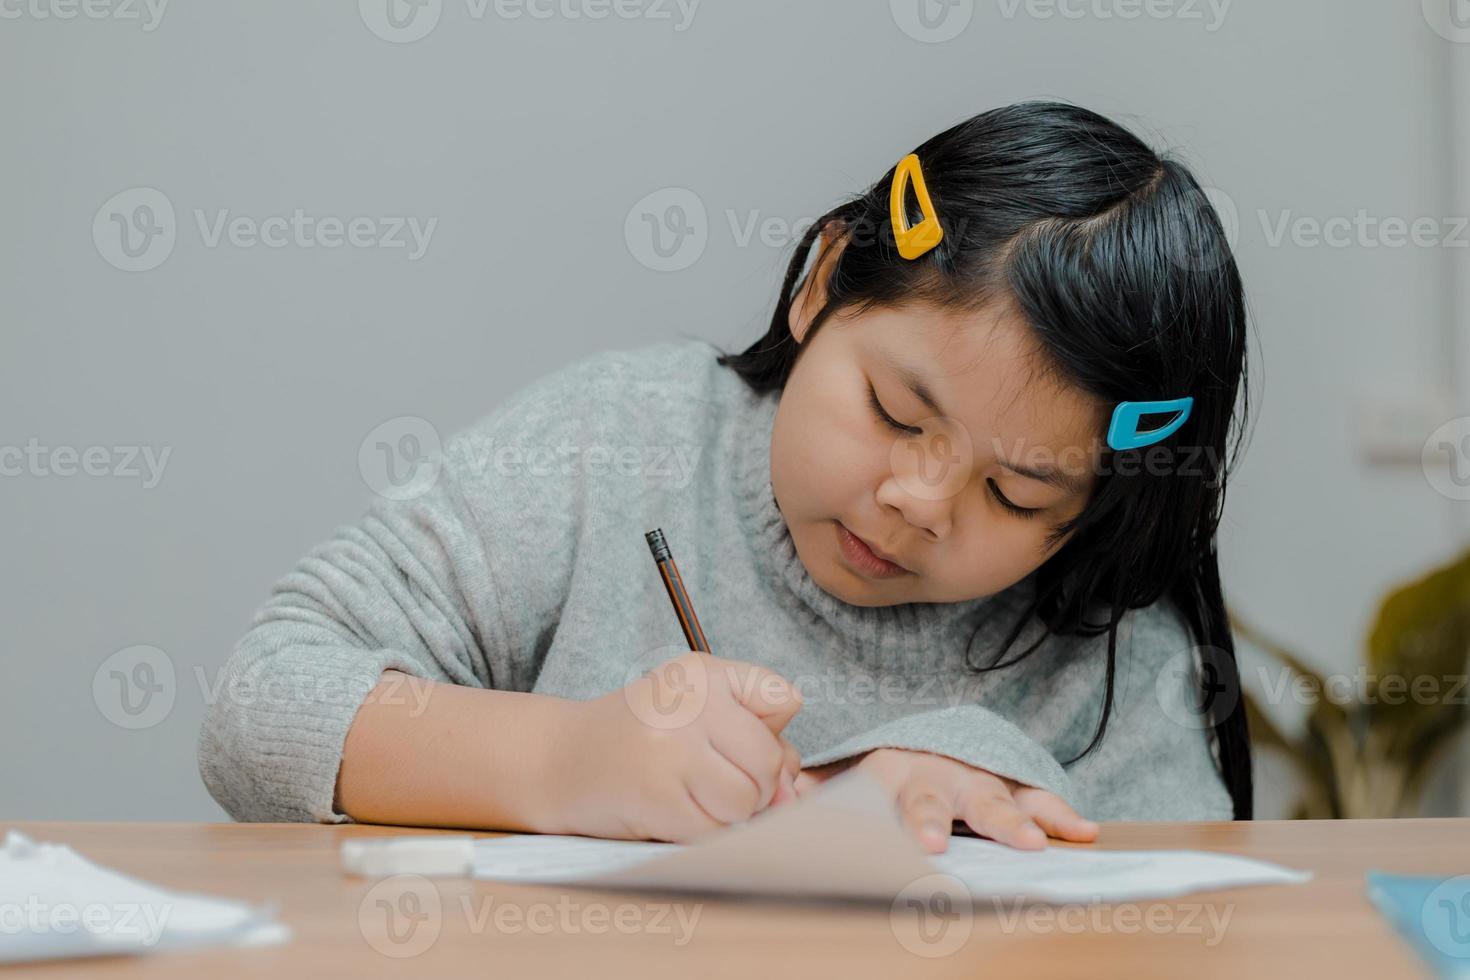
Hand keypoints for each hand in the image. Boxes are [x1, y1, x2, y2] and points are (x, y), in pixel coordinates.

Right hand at [547, 652, 802, 842]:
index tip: (735, 739)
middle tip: (711, 777)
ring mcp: (672, 750)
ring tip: (690, 793)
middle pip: (769, 761)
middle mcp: (688, 703)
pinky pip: (714, 831)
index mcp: (703, 672)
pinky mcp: (659, 798)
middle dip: (753, 783)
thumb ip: (758, 733)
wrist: (560, 760)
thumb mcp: (697, 705)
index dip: (770, 734)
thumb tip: (791, 794)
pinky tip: (671, 809)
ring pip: (747, 801)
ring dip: (727, 812)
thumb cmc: (643, 735)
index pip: (783, 699)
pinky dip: (700, 831)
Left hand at [793, 748, 1096, 852]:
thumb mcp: (837, 779)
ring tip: (1044, 840)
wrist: (911, 742)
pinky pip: (1035, 797)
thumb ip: (810, 790)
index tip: (925, 842)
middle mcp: (934, 770)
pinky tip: (1084, 830)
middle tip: (983, 840)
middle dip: (966, 817)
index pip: (896, 796)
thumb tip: (775, 799)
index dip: (912, 818)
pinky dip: (1058, 812)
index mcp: (888, 770)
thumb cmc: (872, 775)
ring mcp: (973, 776)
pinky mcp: (1005, 784)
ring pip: (997, 796)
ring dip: (1020, 817)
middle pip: (948, 795)